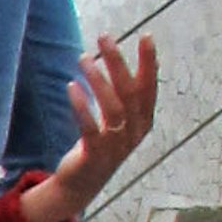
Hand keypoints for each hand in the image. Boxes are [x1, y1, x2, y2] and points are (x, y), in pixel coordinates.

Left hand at [10, 31, 159, 221]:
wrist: (81, 184)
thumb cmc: (100, 144)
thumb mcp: (117, 120)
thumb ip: (122, 94)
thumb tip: (121, 57)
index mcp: (143, 122)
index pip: (149, 87)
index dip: (149, 62)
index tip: (146, 36)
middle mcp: (134, 133)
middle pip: (130, 92)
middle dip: (119, 62)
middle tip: (104, 37)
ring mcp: (116, 146)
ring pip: (112, 108)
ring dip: (98, 79)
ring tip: (83, 58)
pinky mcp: (94, 156)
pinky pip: (90, 128)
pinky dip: (81, 106)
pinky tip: (71, 86)